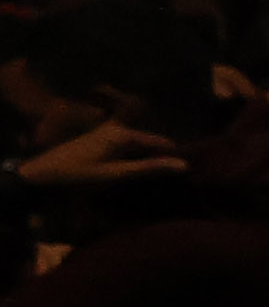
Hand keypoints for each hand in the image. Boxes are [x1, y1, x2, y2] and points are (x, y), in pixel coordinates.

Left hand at [16, 118, 183, 193]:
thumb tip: (185, 165)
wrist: (40, 177)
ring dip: (145, 159)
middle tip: (177, 176)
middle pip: (147, 143)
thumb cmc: (79, 176)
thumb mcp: (118, 174)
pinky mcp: (96, 142)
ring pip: (135, 146)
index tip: (191, 170)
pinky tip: (135, 172)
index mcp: (123, 134)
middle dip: (160, 157)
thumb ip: (150, 168)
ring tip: (160, 176)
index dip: (174, 156)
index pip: (160, 142)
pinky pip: (123, 149)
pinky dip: (132, 159)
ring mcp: (104, 134)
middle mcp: (115, 129)